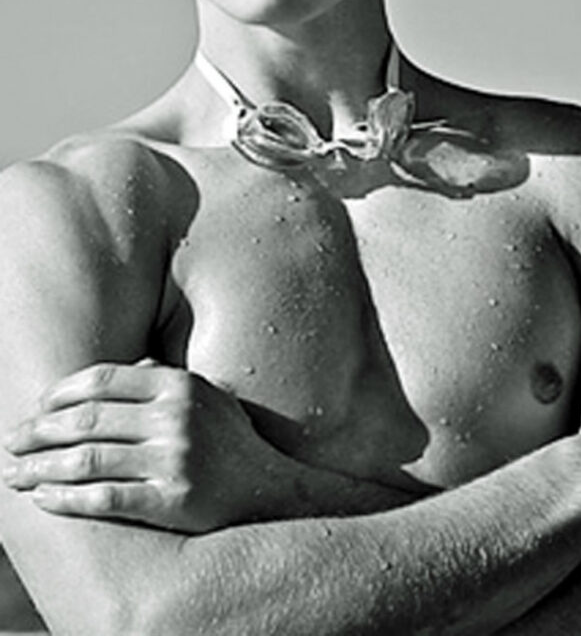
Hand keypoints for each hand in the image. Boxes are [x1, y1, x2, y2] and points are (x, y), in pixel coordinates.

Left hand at [2, 360, 274, 532]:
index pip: (104, 380)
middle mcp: (176, 417)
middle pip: (87, 419)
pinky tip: (43, 498)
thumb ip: (164, 380)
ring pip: (87, 459)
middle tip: (11, 441)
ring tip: (14, 473)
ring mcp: (174, 459)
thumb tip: (123, 367)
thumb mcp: (205, 398)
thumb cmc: (230, 440)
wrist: (268, 490)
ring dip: (41, 467)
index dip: (61, 392)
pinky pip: (104, 497)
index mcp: (180, 385)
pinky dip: (65, 498)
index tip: (37, 405)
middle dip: (39, 431)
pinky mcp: (172, 500)